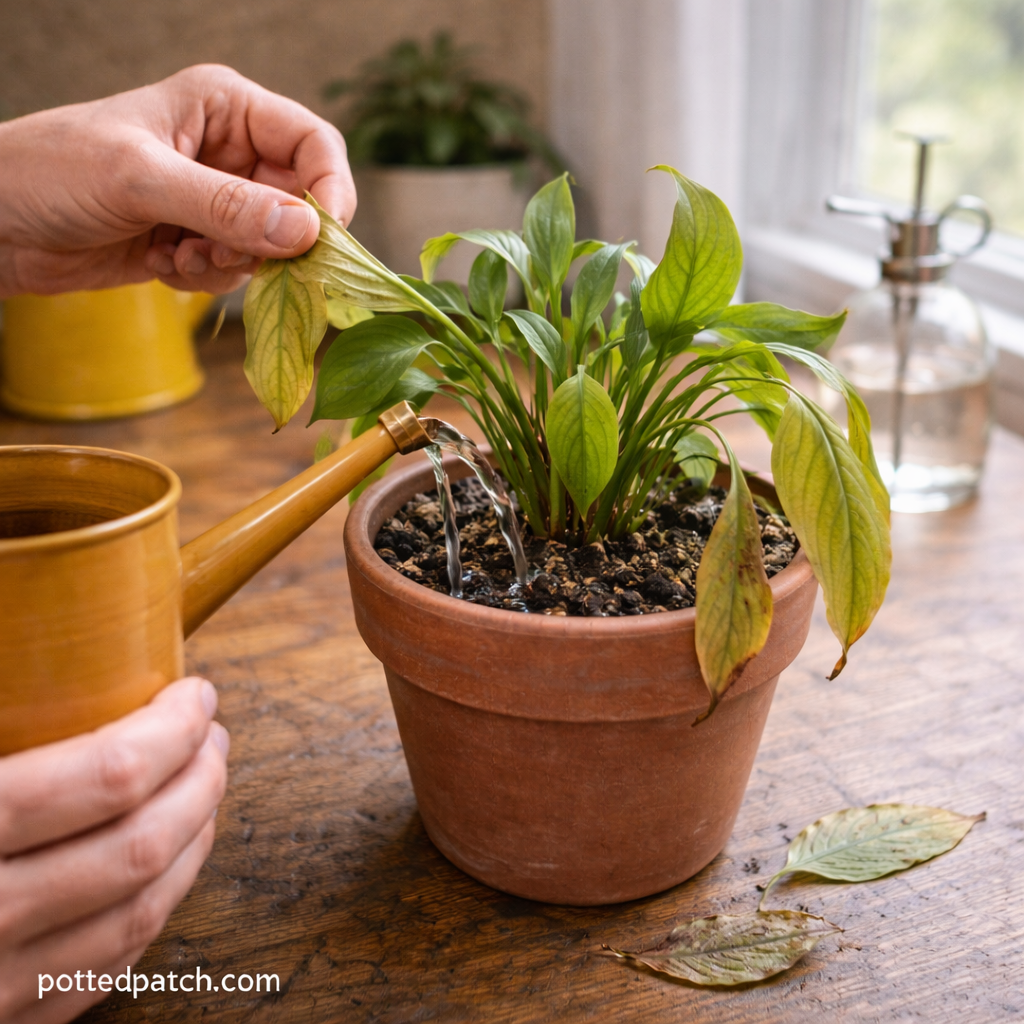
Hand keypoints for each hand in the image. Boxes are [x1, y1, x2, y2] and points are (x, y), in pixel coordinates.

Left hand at [0, 64, 355, 297]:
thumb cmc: (50, 170)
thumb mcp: (141, 180)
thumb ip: (226, 206)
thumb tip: (307, 233)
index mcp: (225, 108)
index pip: (314, 144)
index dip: (329, 191)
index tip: (321, 241)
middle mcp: (229, 151)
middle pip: (298, 205)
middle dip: (267, 240)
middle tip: (219, 250)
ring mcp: (214, 199)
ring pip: (270, 247)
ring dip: (228, 263)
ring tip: (174, 253)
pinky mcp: (197, 239)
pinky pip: (235, 270)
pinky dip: (203, 277)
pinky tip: (160, 262)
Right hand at [0, 677, 228, 1023]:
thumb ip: (7, 729)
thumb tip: (57, 673)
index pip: (109, 777)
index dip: (172, 728)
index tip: (197, 695)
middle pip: (143, 843)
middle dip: (199, 778)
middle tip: (213, 736)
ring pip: (140, 911)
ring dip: (194, 839)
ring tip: (204, 786)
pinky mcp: (10, 1022)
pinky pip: (107, 966)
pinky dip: (155, 905)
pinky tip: (168, 862)